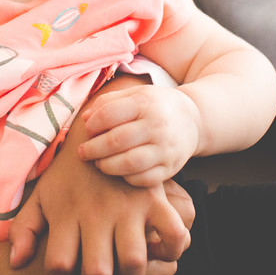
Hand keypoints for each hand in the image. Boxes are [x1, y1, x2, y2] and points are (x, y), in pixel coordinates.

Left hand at [7, 91, 191, 274]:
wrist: (95, 129)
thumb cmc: (65, 173)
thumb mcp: (40, 195)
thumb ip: (25, 229)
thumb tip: (17, 262)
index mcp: (67, 213)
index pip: (59, 265)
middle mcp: (97, 212)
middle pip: (97, 273)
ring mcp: (128, 206)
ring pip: (134, 261)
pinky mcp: (153, 197)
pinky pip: (172, 232)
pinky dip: (170, 250)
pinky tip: (157, 253)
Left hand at [76, 84, 200, 186]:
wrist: (193, 121)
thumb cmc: (156, 106)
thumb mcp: (135, 95)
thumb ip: (108, 103)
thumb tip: (85, 119)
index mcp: (146, 103)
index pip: (110, 114)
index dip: (93, 124)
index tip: (87, 130)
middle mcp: (158, 126)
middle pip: (117, 141)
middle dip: (93, 149)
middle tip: (82, 152)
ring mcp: (166, 149)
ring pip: (129, 164)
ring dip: (107, 166)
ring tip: (98, 163)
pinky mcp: (170, 168)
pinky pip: (143, 179)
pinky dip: (126, 178)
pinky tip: (118, 171)